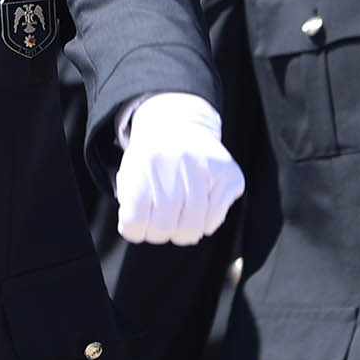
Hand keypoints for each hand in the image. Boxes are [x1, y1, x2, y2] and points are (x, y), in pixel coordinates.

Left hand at [114, 93, 245, 245]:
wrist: (180, 125)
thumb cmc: (152, 160)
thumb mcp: (130, 174)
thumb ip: (130, 205)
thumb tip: (138, 231)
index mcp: (145, 164)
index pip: (134, 219)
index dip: (134, 231)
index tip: (137, 225)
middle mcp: (177, 163)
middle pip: (163, 226)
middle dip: (159, 234)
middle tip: (160, 224)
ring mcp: (206, 168)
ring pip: (192, 227)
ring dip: (183, 233)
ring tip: (179, 221)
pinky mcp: (230, 175)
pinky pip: (215, 219)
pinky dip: (205, 224)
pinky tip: (199, 212)